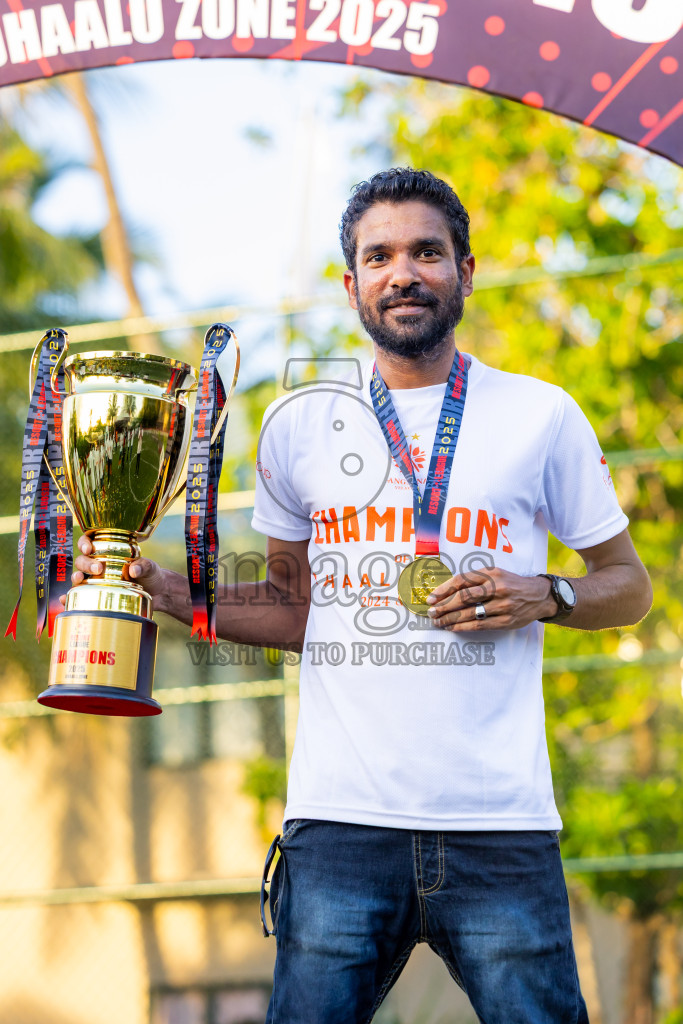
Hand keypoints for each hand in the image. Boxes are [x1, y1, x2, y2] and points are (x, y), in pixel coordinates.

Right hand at [60, 535, 167, 605]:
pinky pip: (80, 596)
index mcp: (109, 553)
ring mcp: (97, 581)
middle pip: (82, 560)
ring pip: (79, 576)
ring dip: (76, 577)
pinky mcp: (97, 595)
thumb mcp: (150, 567)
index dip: (85, 543)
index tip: (89, 548)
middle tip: (97, 569)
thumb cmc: (151, 575)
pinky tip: (65, 600)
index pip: (90, 543)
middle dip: (85, 563)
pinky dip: (70, 598)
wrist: (158, 593)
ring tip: (80, 580)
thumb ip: (144, 565)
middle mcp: (99, 565)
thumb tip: (133, 570)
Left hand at [425, 567, 553, 630]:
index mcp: (491, 573)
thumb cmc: (511, 583)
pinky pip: (479, 625)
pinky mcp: (506, 621)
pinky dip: (462, 627)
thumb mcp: (495, 573)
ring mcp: (502, 605)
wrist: (539, 596)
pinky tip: (452, 627)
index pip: (462, 580)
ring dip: (450, 618)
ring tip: (438, 621)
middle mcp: (497, 587)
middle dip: (444, 606)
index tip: (431, 597)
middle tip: (431, 612)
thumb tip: (447, 590)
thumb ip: (475, 579)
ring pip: (470, 613)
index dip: (444, 589)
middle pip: (463, 597)